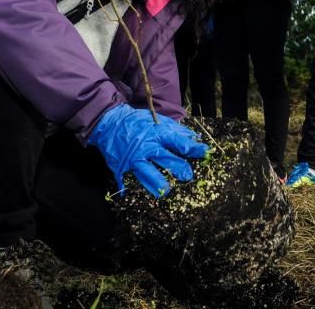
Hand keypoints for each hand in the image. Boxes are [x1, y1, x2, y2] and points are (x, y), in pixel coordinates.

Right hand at [88, 104, 207, 197]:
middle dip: (180, 170)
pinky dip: (136, 188)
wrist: (109, 123)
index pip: (179, 142)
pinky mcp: (124, 167)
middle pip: (168, 161)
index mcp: (156, 133)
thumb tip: (193, 136)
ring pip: (150, 175)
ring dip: (160, 184)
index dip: (193, 148)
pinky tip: (144, 195)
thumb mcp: (156, 120)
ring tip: (168, 191)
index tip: (205, 153)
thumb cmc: (136, 122)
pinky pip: (132, 180)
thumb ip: (174, 129)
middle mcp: (147, 147)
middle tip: (188, 176)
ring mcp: (135, 158)